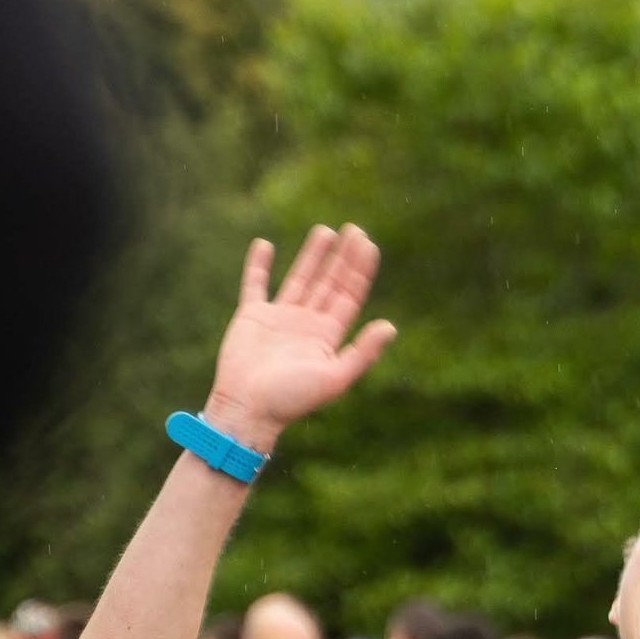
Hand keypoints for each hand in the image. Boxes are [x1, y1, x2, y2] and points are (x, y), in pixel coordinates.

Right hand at [200, 225, 398, 449]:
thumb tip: (391, 326)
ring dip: (312, 256)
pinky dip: (259, 265)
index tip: (368, 244)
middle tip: (354, 229)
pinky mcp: (252, 316)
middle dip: (342, 257)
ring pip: (300, 278)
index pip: (349, 295)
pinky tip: (265, 245)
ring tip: (325, 231)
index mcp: (328, 336)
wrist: (248, 409)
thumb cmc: (292, 400)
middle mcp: (307, 323)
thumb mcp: (335, 377)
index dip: (360, 270)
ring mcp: (280, 318)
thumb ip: (362, 352)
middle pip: (329, 282)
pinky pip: (255, 284)